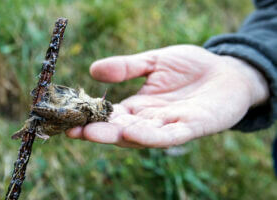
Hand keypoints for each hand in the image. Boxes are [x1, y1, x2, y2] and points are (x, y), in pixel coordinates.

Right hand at [66, 45, 268, 147]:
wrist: (227, 72)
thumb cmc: (192, 67)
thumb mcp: (155, 61)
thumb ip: (128, 67)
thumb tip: (93, 69)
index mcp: (140, 105)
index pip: (112, 115)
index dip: (92, 116)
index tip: (70, 116)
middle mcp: (151, 119)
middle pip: (121, 129)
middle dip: (97, 131)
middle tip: (72, 130)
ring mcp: (170, 125)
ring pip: (140, 136)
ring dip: (116, 136)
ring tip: (91, 133)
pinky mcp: (191, 127)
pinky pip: (167, 136)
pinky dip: (148, 136)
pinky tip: (129, 131)